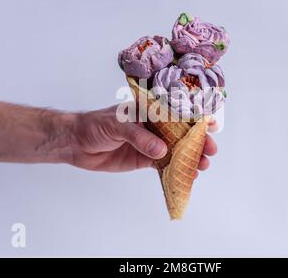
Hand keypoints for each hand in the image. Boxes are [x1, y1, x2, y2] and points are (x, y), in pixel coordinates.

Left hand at [68, 104, 217, 172]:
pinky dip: (175, 170)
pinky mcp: (143, 159)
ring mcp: (149, 143)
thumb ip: (139, 137)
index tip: (211, 124)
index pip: (176, 112)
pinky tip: (187, 177)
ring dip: (189, 158)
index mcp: (148, 110)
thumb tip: (162, 150)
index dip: (194, 118)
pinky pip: (163, 164)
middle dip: (197, 141)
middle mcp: (152, 125)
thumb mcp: (117, 125)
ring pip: (175, 150)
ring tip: (203, 166)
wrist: (76, 143)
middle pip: (180, 133)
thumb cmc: (95, 125)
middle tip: (210, 150)